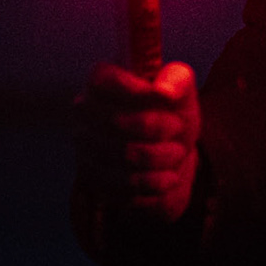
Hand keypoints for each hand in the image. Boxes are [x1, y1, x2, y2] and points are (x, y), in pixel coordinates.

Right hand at [75, 61, 200, 223]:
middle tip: (179, 128)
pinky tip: (169, 176)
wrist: (170, 155)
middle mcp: (83, 113)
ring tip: (177, 152)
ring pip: (126, 155)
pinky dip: (157, 181)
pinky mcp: (94, 179)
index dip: (142, 93)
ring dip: (163, 156)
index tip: (169, 100)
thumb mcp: (182, 93)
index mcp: (101, 81)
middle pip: (118, 122)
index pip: (108, 82)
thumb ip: (178, 81)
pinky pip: (126, 184)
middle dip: (159, 128)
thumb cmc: (171, 115)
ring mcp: (84, 147)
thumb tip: (165, 91)